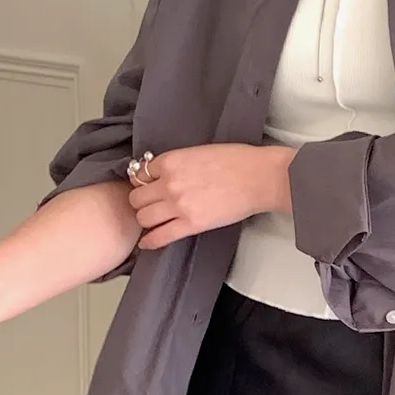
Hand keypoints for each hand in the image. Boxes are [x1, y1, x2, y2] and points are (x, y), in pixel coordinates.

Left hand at [128, 144, 295, 251]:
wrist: (258, 177)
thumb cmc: (236, 161)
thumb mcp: (198, 151)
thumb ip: (177, 163)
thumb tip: (164, 174)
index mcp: (171, 161)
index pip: (140, 174)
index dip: (143, 182)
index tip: (148, 188)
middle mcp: (169, 183)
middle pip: (137, 198)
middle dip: (141, 202)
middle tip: (149, 206)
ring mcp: (178, 205)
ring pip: (143, 217)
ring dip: (146, 220)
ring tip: (153, 222)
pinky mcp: (191, 224)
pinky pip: (160, 236)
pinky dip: (149, 242)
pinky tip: (146, 243)